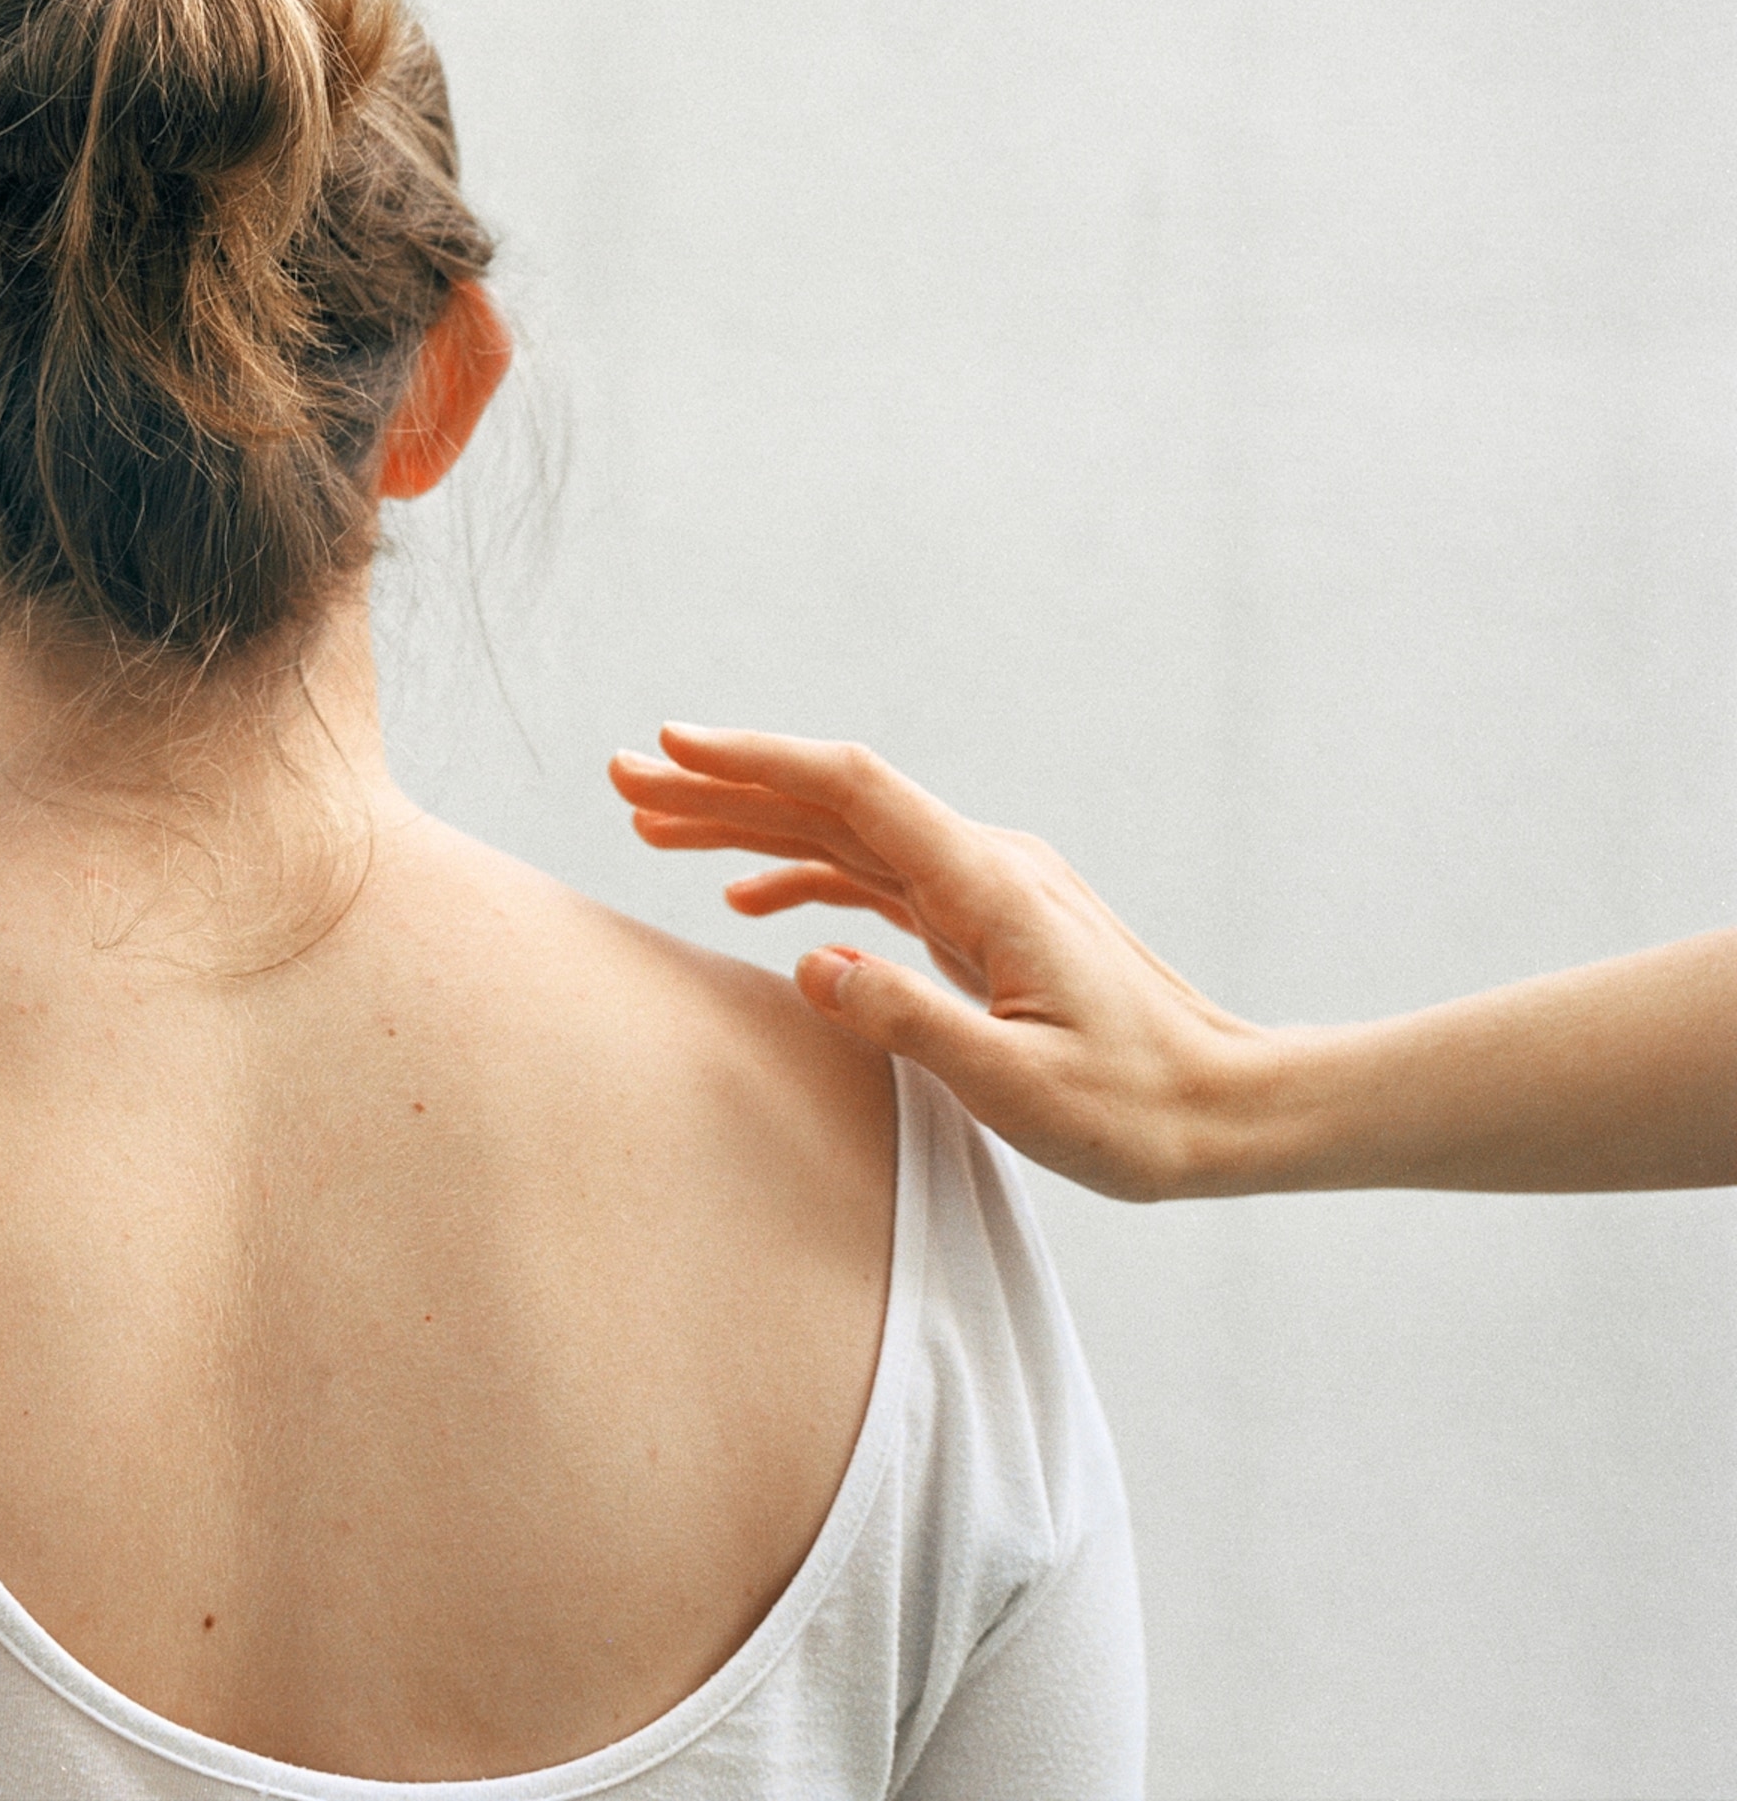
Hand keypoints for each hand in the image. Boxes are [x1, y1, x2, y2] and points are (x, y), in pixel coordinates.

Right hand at [607, 726, 1267, 1200]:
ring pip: (843, 838)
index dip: (754, 761)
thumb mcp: (1017, 1084)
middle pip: (830, 802)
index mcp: (988, 884)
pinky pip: (874, 880)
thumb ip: (907, 1019)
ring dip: (748, 827)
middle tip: (623, 778)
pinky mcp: (985, 924)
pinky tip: (748, 899)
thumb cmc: (1135, 1110)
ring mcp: (985, 890)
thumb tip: (806, 961)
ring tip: (653, 826)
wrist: (1231, 1108)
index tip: (671, 745)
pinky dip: (802, 878)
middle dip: (722, 784)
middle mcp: (984, 865)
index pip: (849, 789)